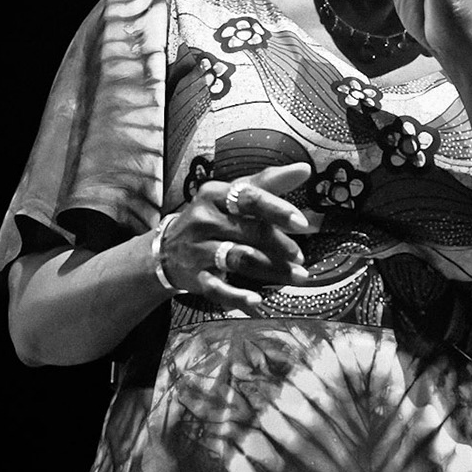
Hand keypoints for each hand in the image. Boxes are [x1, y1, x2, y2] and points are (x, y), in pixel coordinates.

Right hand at [158, 162, 319, 310]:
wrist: (167, 248)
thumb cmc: (213, 216)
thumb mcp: (234, 194)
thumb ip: (269, 183)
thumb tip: (305, 169)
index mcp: (216, 194)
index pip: (249, 198)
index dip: (277, 210)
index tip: (302, 223)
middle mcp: (205, 219)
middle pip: (248, 231)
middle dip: (279, 245)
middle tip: (301, 257)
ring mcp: (198, 249)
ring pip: (238, 259)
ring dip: (271, 269)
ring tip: (297, 276)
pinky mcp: (195, 276)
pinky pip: (217, 288)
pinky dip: (237, 297)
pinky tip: (256, 302)